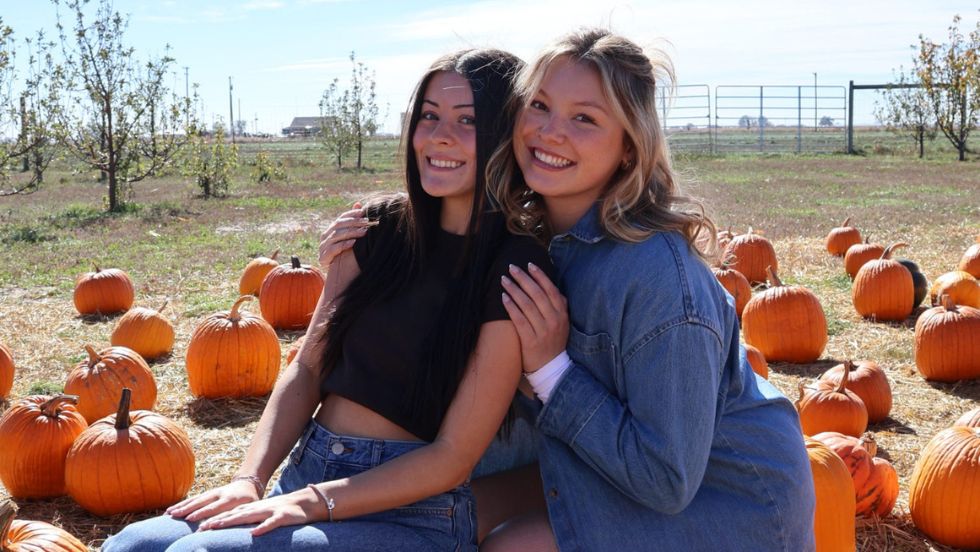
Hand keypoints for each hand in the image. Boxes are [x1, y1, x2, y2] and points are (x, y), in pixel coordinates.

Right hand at [165, 480, 260, 522]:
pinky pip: (193, 499)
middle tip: (180, 518)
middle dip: (192, 510)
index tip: (201, 526)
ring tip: (171, 514)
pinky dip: (182, 504)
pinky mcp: (207, 493)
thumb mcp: (251, 507)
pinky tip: (171, 510)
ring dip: (183, 507)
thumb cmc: (251, 501)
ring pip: (196, 500)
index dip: (209, 517)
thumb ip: (243, 516)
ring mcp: (213, 492)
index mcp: (232, 499)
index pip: (218, 509)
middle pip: (204, 503)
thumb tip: (244, 531)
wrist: (248, 483)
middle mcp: (220, 494)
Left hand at [196, 488, 320, 536]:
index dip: (214, 519)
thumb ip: (247, 519)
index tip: (198, 526)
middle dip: (217, 520)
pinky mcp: (282, 517)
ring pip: (248, 516)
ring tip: (217, 526)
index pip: (230, 513)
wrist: (305, 502)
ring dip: (232, 521)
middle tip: (200, 528)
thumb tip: (230, 526)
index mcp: (252, 508)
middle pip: (234, 514)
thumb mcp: (262, 514)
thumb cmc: (281, 511)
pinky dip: (263, 527)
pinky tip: (254, 533)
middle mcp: (258, 508)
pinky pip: (272, 523)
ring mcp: (270, 511)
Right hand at [318, 202, 375, 269]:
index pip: (341, 218)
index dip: (351, 214)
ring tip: (364, 232)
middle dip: (353, 222)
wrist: (334, 273)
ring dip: (351, 233)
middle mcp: (325, 236)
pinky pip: (333, 249)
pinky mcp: (323, 256)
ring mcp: (323, 246)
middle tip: (366, 222)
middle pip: (338, 225)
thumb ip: (353, 222)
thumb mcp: (349, 238)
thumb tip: (359, 204)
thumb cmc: (343, 253)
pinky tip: (354, 243)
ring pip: (337, 236)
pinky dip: (344, 245)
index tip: (363, 212)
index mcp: (331, 229)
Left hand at [501, 263, 568, 372]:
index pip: (551, 289)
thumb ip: (559, 305)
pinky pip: (519, 320)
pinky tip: (503, 298)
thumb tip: (550, 284)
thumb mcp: (563, 323)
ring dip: (514, 290)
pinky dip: (511, 307)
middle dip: (523, 278)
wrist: (552, 368)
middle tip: (511, 268)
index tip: (528, 264)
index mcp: (562, 313)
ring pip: (527, 305)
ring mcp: (543, 331)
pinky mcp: (531, 340)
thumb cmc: (554, 341)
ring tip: (504, 280)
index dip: (539, 275)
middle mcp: (554, 320)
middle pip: (536, 294)